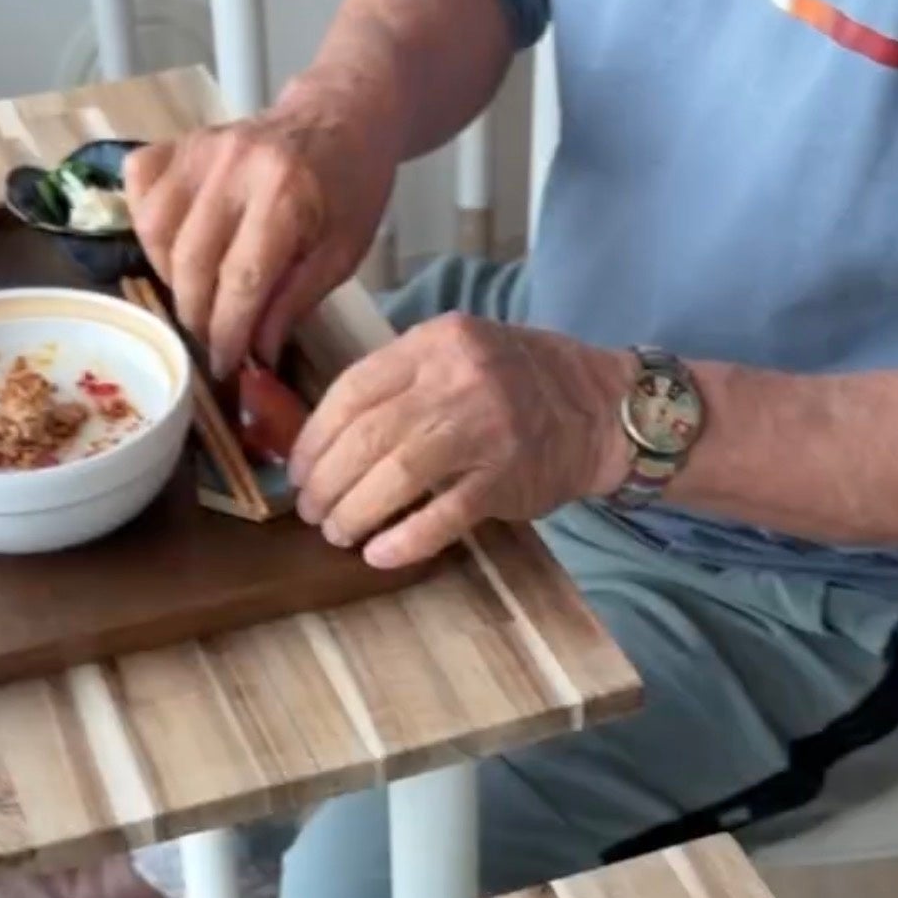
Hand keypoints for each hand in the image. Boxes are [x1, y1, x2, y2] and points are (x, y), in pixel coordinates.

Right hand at [125, 83, 395, 375]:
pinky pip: (140, 188)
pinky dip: (149, 228)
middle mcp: (235, 166)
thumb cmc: (350, 190)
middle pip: (193, 261)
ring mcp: (201, 148)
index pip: (240, 281)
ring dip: (171, 277)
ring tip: (200, 294)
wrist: (341, 117)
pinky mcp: (181, 142)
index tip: (226, 367)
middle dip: (199, 316)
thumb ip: (293, 303)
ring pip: (156, 230)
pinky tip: (177, 249)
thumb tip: (255, 355)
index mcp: (284, 195)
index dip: (228, 333)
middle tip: (214, 340)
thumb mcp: (340, 256)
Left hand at [290, 315, 625, 566]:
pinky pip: (443, 516)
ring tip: (338, 532)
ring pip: (397, 476)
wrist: (600, 408)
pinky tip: (379, 555)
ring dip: (355, 513)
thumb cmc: (516, 387)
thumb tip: (325, 437)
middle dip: (326, 482)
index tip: (298, 470)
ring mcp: (485, 428)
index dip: (314, 438)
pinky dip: (404, 540)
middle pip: (367, 437)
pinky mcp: (506, 478)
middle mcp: (458, 378)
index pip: (352, 390)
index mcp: (436, 343)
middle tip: (312, 511)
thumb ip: (400, 383)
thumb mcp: (457, 356)